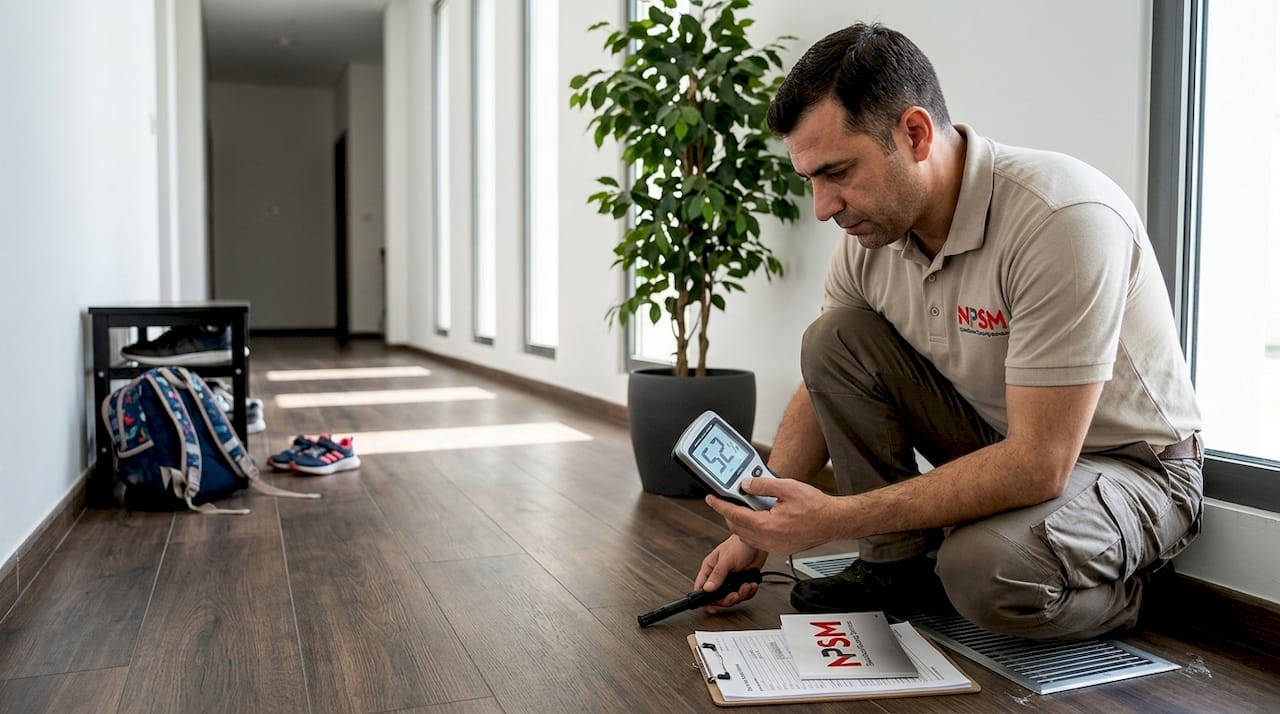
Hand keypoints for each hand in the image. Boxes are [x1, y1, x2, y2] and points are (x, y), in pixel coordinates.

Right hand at [695, 535, 767, 610]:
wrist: (757, 542)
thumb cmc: (739, 544)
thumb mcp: (726, 560)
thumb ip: (717, 575)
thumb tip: (707, 589)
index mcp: (710, 569)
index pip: (702, 588)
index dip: (705, 600)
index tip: (711, 608)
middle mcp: (719, 576)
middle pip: (719, 597)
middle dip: (729, 598)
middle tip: (735, 595)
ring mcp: (731, 579)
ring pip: (732, 597)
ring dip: (741, 594)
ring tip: (746, 586)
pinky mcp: (742, 581)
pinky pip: (743, 594)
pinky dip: (749, 592)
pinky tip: (751, 584)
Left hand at [705, 477, 835, 554]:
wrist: (834, 521)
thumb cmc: (816, 506)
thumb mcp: (787, 488)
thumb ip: (763, 486)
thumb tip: (745, 485)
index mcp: (768, 526)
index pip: (736, 515)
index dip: (721, 505)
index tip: (711, 498)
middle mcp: (770, 540)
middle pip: (738, 528)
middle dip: (729, 514)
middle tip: (727, 500)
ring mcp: (775, 547)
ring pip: (747, 537)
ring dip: (741, 523)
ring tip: (742, 508)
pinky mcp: (781, 549)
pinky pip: (759, 541)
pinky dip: (752, 531)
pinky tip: (758, 518)